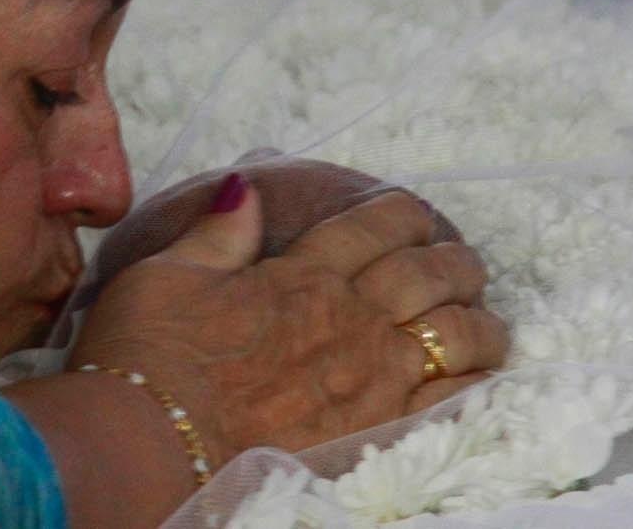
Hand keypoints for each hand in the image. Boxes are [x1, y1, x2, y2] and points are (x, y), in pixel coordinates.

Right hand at [71, 174, 507, 466]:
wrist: (148, 443)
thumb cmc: (147, 356)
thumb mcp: (169, 272)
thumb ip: (219, 233)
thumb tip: (248, 190)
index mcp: (303, 273)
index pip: (376, 226)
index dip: (405, 214)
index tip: (416, 216)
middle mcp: (348, 318)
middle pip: (430, 274)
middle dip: (456, 261)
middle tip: (464, 262)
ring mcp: (368, 378)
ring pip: (455, 334)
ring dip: (479, 319)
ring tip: (485, 318)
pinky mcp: (373, 433)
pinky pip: (449, 402)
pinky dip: (476, 383)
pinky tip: (484, 376)